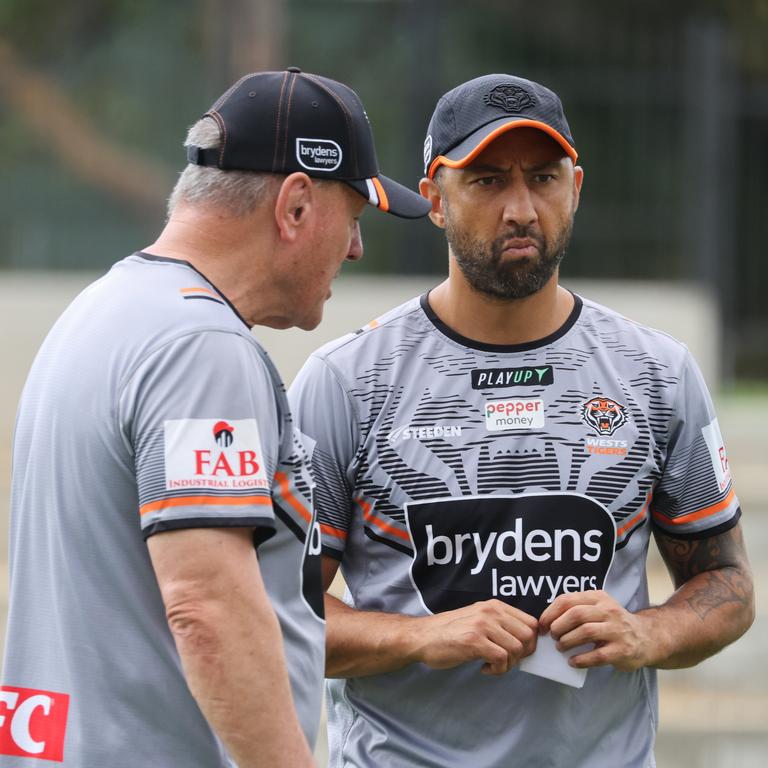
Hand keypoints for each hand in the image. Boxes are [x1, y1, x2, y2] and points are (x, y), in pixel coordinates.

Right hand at [410, 599, 537, 675]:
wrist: (423, 636)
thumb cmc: (450, 632)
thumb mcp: (478, 619)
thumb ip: (499, 624)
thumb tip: (524, 642)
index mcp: (494, 606)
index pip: (531, 622)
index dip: (530, 642)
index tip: (517, 653)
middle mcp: (491, 612)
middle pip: (528, 636)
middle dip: (522, 655)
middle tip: (505, 661)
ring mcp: (482, 625)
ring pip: (516, 649)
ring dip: (508, 664)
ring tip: (492, 664)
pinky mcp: (474, 641)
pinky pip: (501, 659)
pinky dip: (497, 669)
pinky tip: (483, 668)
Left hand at [538, 590, 654, 670]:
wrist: (646, 637)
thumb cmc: (612, 624)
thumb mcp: (597, 608)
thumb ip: (577, 609)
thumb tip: (547, 622)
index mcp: (598, 597)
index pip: (568, 600)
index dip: (550, 613)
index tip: (542, 625)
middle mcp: (608, 610)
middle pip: (576, 614)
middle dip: (559, 626)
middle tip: (552, 636)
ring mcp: (617, 630)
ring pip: (586, 632)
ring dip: (568, 641)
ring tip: (560, 647)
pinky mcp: (622, 650)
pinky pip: (597, 655)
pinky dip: (581, 659)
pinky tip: (572, 662)